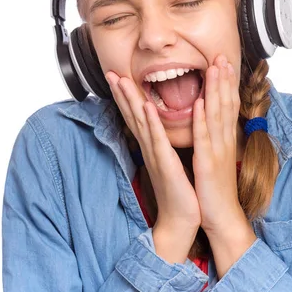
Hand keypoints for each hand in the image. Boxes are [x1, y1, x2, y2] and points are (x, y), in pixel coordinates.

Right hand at [105, 72, 200, 261]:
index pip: (136, 116)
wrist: (181, 219)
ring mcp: (155, 156)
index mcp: (152, 146)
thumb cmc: (178, 190)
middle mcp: (150, 149)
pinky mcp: (165, 164)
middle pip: (132, 115)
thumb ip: (162, 144)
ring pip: (140, 123)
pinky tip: (147, 107)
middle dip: (121, 93)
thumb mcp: (169, 161)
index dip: (126, 96)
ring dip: (131, 101)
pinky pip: (158, 140)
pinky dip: (152, 123)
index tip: (117, 76)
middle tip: (109, 73)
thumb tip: (158, 128)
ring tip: (122, 81)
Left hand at [191, 55, 243, 233]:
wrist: (221, 217)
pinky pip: (204, 138)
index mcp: (224, 140)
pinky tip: (200, 102)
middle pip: (225, 104)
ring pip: (217, 115)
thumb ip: (213, 140)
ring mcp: (217, 151)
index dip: (226, 83)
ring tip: (215, 68)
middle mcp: (224, 141)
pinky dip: (202, 119)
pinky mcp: (208, 163)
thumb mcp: (215, 159)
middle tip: (222, 55)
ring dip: (216, 90)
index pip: (227, 106)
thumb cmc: (215, 189)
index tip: (224, 62)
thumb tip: (209, 123)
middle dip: (224, 78)